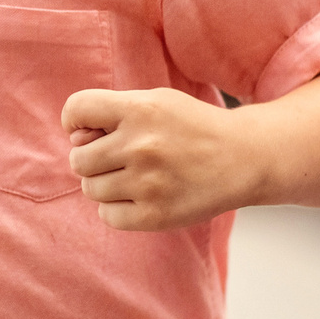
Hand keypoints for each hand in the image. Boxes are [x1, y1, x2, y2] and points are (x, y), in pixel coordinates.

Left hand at [62, 86, 266, 231]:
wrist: (245, 158)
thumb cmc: (192, 128)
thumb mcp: (157, 103)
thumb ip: (112, 114)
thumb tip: (74, 141)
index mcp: (140, 110)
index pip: (76, 109)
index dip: (74, 121)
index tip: (88, 130)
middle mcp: (141, 146)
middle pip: (78, 159)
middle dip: (92, 159)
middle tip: (120, 158)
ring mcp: (148, 183)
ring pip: (90, 189)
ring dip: (104, 184)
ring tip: (133, 177)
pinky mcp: (155, 215)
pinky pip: (107, 216)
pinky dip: (116, 209)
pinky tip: (139, 197)